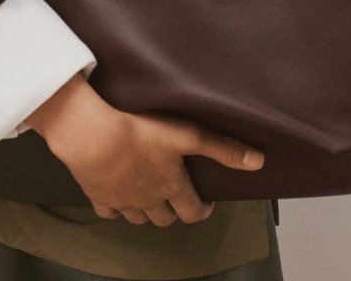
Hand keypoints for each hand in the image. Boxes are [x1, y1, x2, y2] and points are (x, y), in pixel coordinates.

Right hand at [21, 72, 264, 225]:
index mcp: (171, 186)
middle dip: (173, 209)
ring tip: (148, 195)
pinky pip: (108, 210)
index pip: (192, 211)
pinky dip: (114, 207)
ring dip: (145, 210)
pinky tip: (116, 195)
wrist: (92, 135)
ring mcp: (121, 200)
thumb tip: (258, 162)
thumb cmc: (139, 131)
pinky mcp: (97, 194)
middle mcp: (148, 200)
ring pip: (137, 217)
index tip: (205, 202)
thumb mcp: (187, 135)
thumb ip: (222, 148)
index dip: (202, 209)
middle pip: (164, 217)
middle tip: (175, 194)